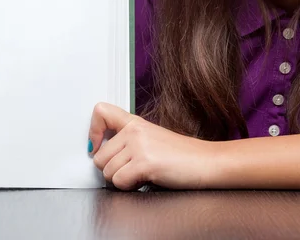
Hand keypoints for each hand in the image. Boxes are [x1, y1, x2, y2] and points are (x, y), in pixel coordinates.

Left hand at [88, 102, 217, 190]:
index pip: (101, 112)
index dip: (93, 131)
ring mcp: (139, 145)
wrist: (206, 162)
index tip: (96, 145)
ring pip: (107, 171)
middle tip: (132, 171)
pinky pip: (119, 182)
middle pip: (99, 156)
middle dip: (112, 170)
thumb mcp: (152, 139)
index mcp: (135, 122)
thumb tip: (103, 153)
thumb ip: (129, 141)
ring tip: (141, 176)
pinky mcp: (144, 162)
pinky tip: (144, 181)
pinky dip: (129, 188)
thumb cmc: (182, 156)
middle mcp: (134, 130)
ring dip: (121, 180)